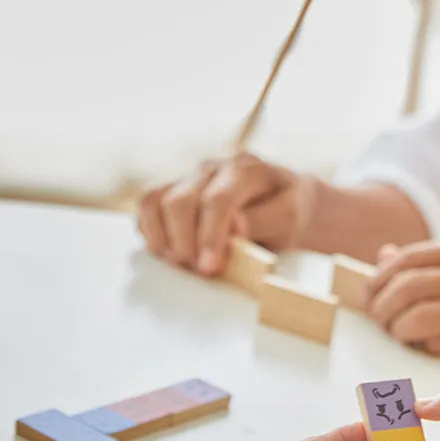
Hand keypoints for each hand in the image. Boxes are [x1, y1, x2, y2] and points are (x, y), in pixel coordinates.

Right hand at [137, 153, 320, 274]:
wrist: (285, 203)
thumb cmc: (289, 210)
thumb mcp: (292, 216)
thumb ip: (266, 218)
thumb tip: (236, 226)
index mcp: (245, 170)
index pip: (217, 200)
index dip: (210, 236)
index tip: (209, 267)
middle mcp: (212, 169)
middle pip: (180, 201)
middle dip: (184, 241)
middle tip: (197, 271)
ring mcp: (189, 179)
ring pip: (155, 201)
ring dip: (162, 239)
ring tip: (180, 264)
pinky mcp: (173, 192)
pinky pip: (147, 206)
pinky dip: (150, 231)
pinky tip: (168, 253)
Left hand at [366, 233, 439, 359]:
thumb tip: (386, 257)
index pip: (408, 259)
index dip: (381, 278)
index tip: (371, 291)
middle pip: (407, 289)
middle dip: (381, 306)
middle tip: (376, 315)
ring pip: (419, 320)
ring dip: (398, 329)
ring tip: (397, 331)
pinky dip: (426, 345)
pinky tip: (426, 343)